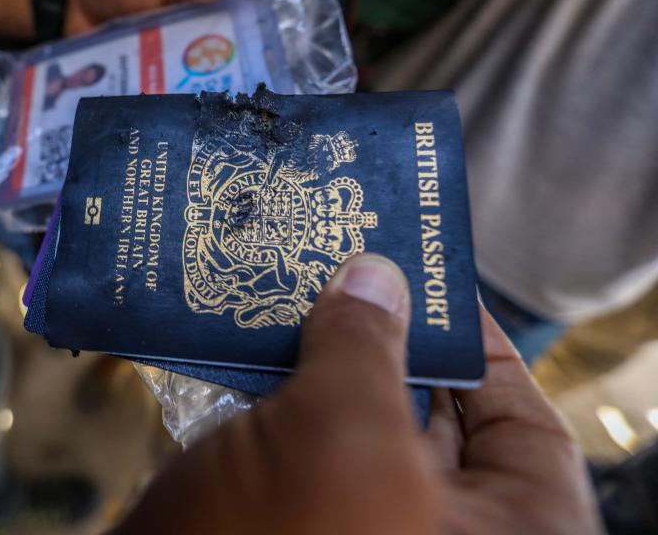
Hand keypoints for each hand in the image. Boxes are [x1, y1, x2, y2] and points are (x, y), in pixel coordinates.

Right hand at [115, 253, 600, 533]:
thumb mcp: (339, 440)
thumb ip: (366, 350)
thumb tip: (375, 274)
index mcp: (497, 532)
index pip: (520, 428)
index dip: (484, 350)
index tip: (435, 284)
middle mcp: (435, 532)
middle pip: (429, 419)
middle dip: (386, 339)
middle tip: (350, 263)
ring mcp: (360, 531)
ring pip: (352, 431)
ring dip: (319, 361)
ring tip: (294, 286)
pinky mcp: (289, 527)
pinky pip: (294, 451)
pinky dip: (275, 397)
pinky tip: (249, 342)